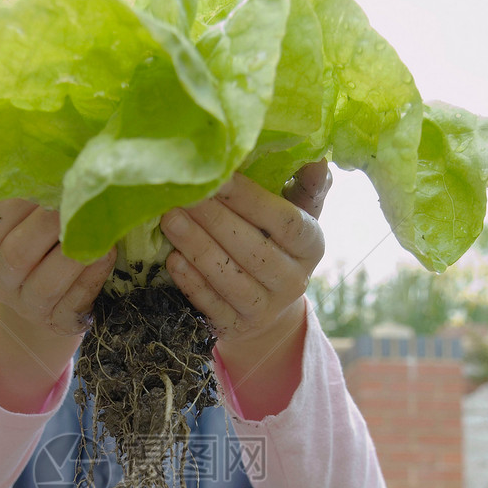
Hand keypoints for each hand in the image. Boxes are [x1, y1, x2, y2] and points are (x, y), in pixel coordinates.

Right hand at [0, 192, 115, 412]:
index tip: (43, 182)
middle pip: (17, 254)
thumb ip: (4, 185)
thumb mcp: (15, 213)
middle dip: (48, 224)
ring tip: (95, 227)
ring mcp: (27, 307)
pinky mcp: (58, 323)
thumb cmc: (36, 238)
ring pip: (46, 283)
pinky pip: (74, 303)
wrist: (52, 294)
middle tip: (74, 198)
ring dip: (72, 253)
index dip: (15, 205)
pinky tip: (106, 253)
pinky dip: (92, 277)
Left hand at [159, 164, 330, 343]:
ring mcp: (265, 310)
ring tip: (170, 218)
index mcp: (311, 247)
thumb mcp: (297, 215)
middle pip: (253, 250)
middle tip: (184, 195)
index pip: (285, 222)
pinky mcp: (237, 328)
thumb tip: (317, 159)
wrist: (269, 308)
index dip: (251, 200)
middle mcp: (294, 281)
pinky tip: (172, 259)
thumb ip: (306, 187)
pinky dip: (191, 282)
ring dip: (197, 247)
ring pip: (229, 279)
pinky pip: (212, 306)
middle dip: (215, 220)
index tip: (220, 177)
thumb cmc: (276, 244)